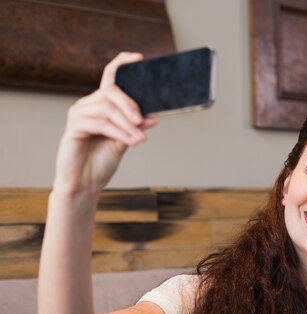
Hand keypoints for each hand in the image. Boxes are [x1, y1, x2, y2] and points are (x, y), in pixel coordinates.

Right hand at [53, 52, 157, 195]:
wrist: (86, 184)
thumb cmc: (102, 161)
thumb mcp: (126, 141)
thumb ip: (136, 127)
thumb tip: (153, 116)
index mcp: (102, 104)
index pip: (110, 77)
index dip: (122, 64)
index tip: (139, 58)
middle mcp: (88, 104)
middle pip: (111, 91)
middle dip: (131, 104)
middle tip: (144, 121)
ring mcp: (79, 114)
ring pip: (108, 109)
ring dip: (128, 125)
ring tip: (141, 139)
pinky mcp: (74, 127)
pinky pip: (100, 123)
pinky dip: (119, 132)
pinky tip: (132, 141)